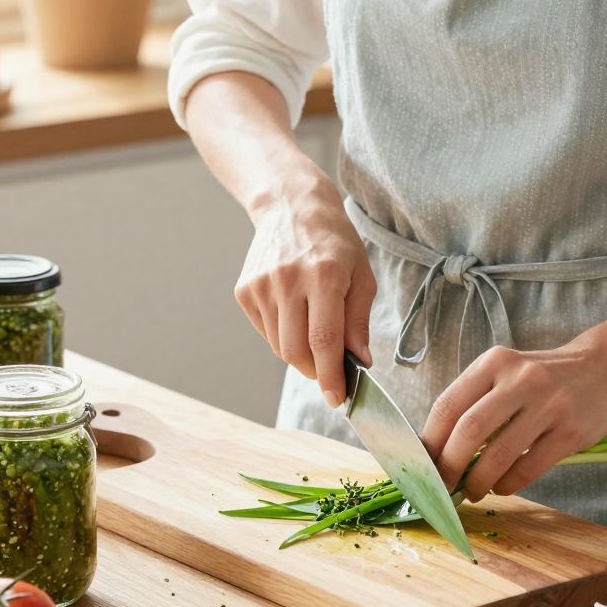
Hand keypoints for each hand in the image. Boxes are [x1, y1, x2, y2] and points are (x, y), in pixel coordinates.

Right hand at [235, 180, 375, 407]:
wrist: (292, 207)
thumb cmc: (335, 242)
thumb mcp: (361, 275)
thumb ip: (359, 321)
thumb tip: (360, 362)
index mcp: (325, 275)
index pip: (324, 340)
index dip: (331, 376)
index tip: (338, 399)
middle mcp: (288, 280)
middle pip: (297, 351)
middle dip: (316, 371)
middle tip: (330, 369)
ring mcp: (261, 285)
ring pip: (279, 346)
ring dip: (300, 354)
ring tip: (314, 331)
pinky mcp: (245, 290)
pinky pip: (266, 332)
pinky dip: (283, 336)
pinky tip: (294, 313)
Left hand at [420, 337, 606, 501]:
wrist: (606, 369)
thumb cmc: (545, 377)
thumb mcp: (508, 373)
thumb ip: (477, 403)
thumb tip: (440, 451)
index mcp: (495, 363)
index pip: (448, 405)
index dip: (430, 441)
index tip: (422, 465)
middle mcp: (520, 380)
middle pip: (469, 430)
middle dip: (449, 466)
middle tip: (443, 486)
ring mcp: (548, 405)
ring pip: (499, 454)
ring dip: (479, 481)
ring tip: (474, 492)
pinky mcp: (571, 432)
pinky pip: (529, 466)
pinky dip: (509, 483)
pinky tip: (502, 486)